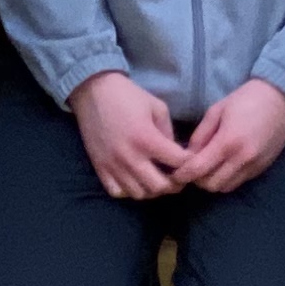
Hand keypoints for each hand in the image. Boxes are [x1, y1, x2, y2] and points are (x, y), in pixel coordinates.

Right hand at [72, 69, 191, 198]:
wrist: (93, 92)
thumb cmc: (128, 96)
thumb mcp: (157, 107)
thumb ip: (168, 132)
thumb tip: (174, 153)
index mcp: (147, 139)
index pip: (178, 162)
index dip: (190, 162)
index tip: (191, 159)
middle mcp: (130, 157)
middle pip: (160, 187)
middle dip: (174, 184)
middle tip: (178, 175)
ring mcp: (113, 166)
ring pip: (139, 194)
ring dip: (153, 190)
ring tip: (158, 178)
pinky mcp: (99, 169)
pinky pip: (117, 192)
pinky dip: (130, 191)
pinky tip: (136, 180)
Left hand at [172, 76, 284, 195]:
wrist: (282, 99)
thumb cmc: (246, 99)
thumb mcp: (217, 110)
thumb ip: (200, 135)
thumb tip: (188, 155)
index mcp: (228, 142)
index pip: (198, 169)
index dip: (182, 174)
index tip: (174, 173)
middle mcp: (242, 159)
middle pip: (210, 185)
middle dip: (197, 179)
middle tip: (192, 168)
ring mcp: (254, 166)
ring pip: (224, 187)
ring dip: (212, 181)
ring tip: (208, 167)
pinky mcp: (262, 169)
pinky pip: (238, 182)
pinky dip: (227, 178)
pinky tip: (225, 165)